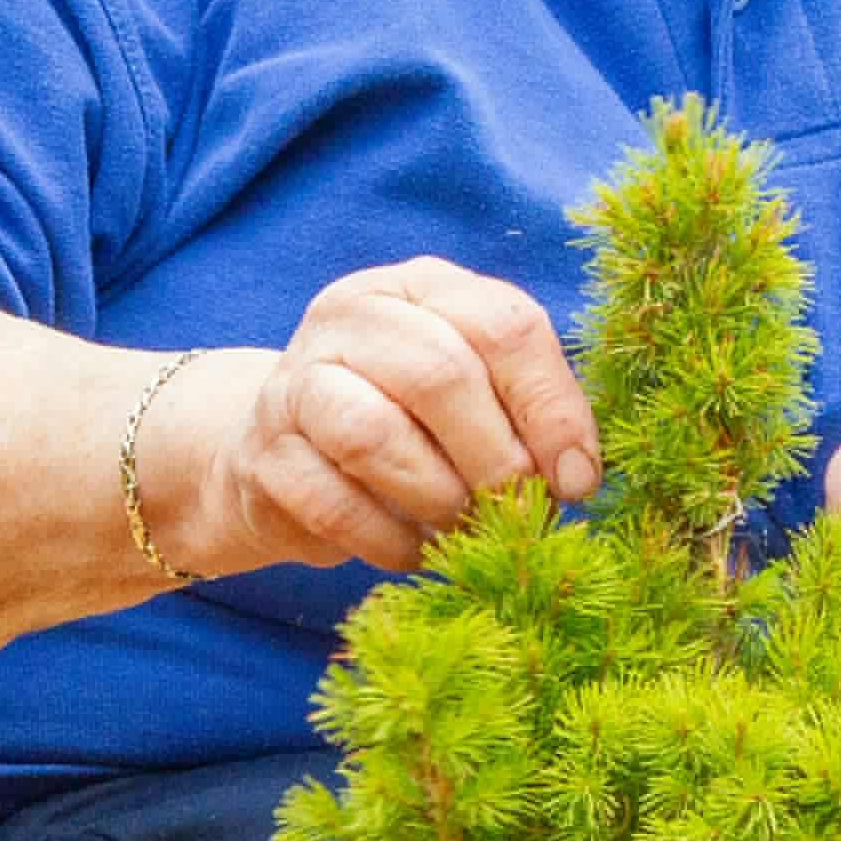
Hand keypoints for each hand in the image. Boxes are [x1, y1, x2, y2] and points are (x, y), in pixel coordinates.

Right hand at [156, 258, 597, 576]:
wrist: (278, 453)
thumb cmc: (405, 423)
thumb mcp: (471, 396)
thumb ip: (524, 414)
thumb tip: (575, 477)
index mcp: (422, 286)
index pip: (503, 324)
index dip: (551, 408)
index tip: (576, 480)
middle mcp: (353, 315)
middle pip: (440, 374)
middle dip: (496, 460)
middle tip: (517, 514)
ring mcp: (296, 379)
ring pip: (374, 435)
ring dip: (438, 500)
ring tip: (464, 532)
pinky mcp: (264, 452)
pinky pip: (332, 503)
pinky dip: (387, 541)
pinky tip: (414, 553)